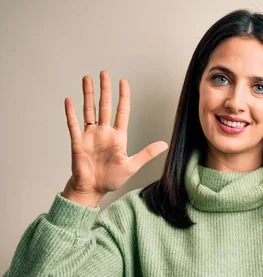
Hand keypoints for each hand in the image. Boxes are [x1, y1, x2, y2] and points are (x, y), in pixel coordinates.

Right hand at [63, 71, 168, 203]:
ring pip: (89, 110)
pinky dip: (71, 113)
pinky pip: (73, 124)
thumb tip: (164, 144)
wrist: (92, 189)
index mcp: (118, 137)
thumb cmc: (111, 179)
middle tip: (105, 72)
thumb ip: (147, 153)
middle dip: (105, 89)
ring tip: (87, 79)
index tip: (123, 82)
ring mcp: (90, 136)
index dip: (123, 97)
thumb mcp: (132, 166)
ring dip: (88, 95)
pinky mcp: (78, 142)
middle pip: (104, 106)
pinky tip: (69, 100)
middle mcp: (104, 132)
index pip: (122, 112)